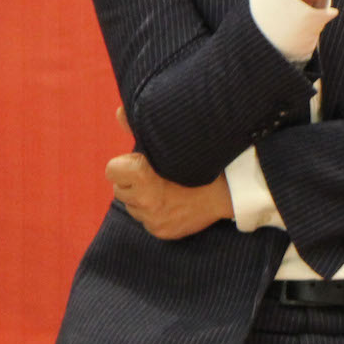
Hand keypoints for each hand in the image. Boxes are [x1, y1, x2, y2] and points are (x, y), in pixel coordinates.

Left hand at [107, 106, 231, 239]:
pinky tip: (174, 203)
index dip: (126, 165)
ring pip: (133, 206)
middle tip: (158, 176)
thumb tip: (119, 111)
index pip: (113, 170)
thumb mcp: (171, 142)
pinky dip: (156, 212)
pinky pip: (147, 221)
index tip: (143, 162)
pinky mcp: (161, 232)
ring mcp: (154, 220)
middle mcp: (146, 202)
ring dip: (143, 198)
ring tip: (168, 189)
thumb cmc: (199, 160)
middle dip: (134, 183)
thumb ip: (140, 128)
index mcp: (144, 177)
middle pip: (120, 189)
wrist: (230, 189)